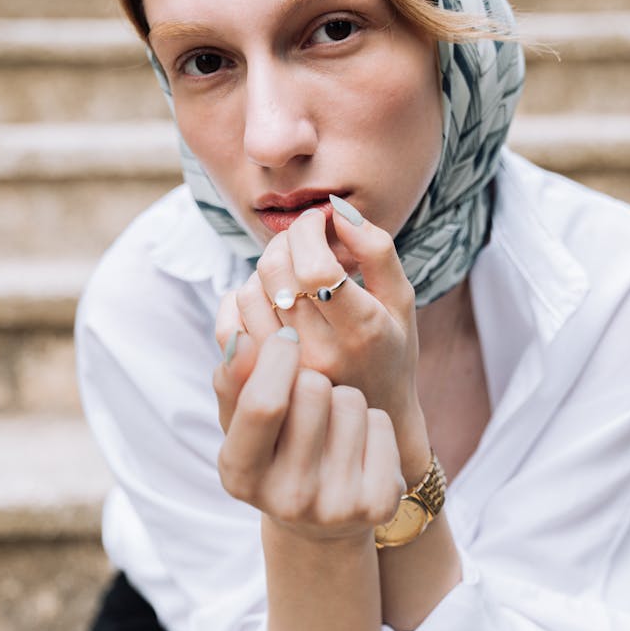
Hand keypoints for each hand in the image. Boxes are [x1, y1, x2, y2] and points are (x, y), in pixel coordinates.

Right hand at [212, 329, 403, 540]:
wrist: (322, 520)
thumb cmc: (275, 451)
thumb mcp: (241, 422)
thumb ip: (234, 379)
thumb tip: (241, 339)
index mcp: (241, 475)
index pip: (263, 403)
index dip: (276, 358)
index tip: (286, 337)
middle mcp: (288, 498)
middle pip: (313, 389)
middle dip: (311, 379)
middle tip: (308, 402)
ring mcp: (337, 507)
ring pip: (351, 400)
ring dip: (343, 399)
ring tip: (332, 427)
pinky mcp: (379, 504)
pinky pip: (381, 422)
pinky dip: (373, 422)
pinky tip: (358, 447)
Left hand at [216, 207, 430, 475]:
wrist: (372, 420)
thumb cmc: (391, 349)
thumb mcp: (401, 300)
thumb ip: (377, 249)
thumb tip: (337, 209)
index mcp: (364, 330)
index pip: (316, 266)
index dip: (309, 230)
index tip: (319, 221)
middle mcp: (322, 355)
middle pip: (276, 271)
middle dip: (286, 240)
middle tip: (302, 240)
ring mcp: (286, 373)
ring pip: (249, 292)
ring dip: (265, 268)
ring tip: (290, 273)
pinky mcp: (260, 383)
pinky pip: (229, 324)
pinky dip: (240, 298)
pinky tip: (266, 298)